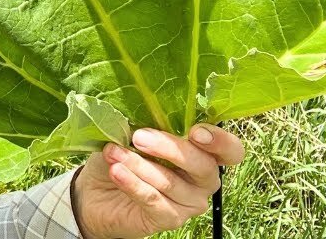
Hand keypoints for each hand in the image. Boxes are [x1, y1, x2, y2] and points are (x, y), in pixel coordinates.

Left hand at [70, 124, 244, 238]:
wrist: (95, 193)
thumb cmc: (121, 156)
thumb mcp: (131, 133)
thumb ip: (146, 122)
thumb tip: (144, 107)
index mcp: (203, 152)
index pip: (230, 150)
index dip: (220, 141)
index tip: (196, 132)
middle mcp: (203, 179)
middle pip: (203, 166)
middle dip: (170, 149)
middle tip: (139, 137)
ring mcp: (190, 201)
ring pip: (171, 182)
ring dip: (139, 164)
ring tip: (114, 153)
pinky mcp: (170, 219)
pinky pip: (154, 200)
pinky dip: (133, 183)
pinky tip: (116, 171)